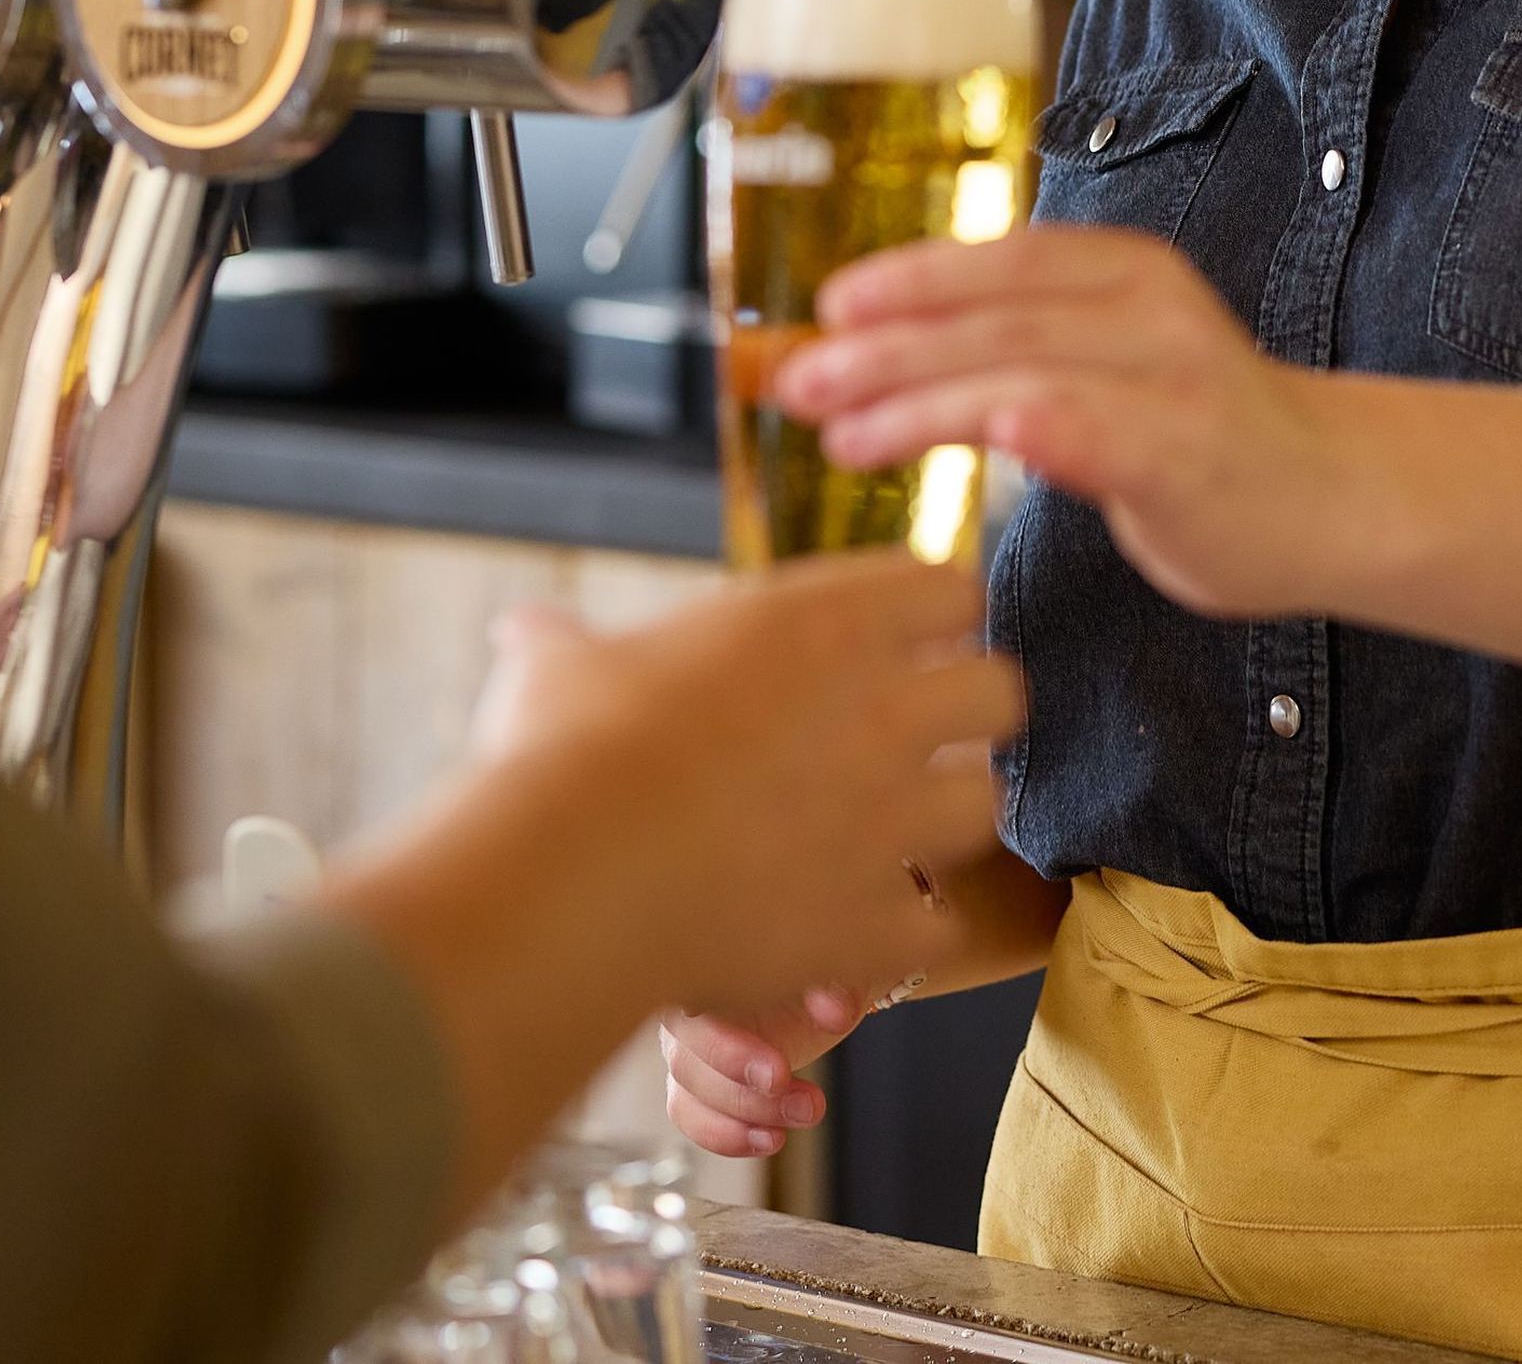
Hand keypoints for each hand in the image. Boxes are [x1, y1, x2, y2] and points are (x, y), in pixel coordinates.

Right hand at [324, 549, 1019, 1209]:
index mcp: (825, 622)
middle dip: (970, 713)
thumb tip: (521, 631)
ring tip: (897, 833)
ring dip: (945, 820)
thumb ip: (562, 643)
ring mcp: (889, 820)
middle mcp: (881, 710)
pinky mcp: (874, 923)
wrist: (572, 878)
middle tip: (921, 737)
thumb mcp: (560, 668)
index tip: (903, 639)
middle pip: (1001, 690)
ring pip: (985, 805)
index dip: (931, 613)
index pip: (948, 584)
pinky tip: (861, 930)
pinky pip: (936, 929)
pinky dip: (904, 935)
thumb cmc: (564, 751)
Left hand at [773, 226, 1357, 620]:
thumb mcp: (1111, 363)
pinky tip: (991, 435)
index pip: (999, 260)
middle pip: (992, 317)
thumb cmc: (1205, 438)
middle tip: (796, 380)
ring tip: (840, 431)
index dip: (909, 277)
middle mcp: (1145, 308)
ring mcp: (1172, 377)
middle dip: (883, 346)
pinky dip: (1042, 425)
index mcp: (1123, 274)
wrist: (1340, 496)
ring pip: (1023, 372)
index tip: (828, 307)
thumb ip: (1025, 348)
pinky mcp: (1189, 451)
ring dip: (921, 400)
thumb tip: (885, 352)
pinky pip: (1102, 429)